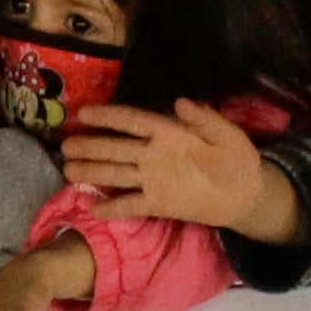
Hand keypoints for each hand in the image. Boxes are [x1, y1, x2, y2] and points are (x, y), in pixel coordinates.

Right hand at [64, 99, 295, 238]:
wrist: (245, 194)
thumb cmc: (237, 159)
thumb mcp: (228, 137)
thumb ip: (206, 120)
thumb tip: (181, 102)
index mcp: (168, 133)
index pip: (133, 121)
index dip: (108, 116)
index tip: (83, 113)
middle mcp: (153, 154)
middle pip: (116, 147)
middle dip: (90, 145)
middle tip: (65, 145)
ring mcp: (153, 179)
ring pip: (117, 173)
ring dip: (93, 171)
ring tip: (68, 170)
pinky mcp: (157, 203)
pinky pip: (131, 204)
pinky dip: (114, 207)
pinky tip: (93, 207)